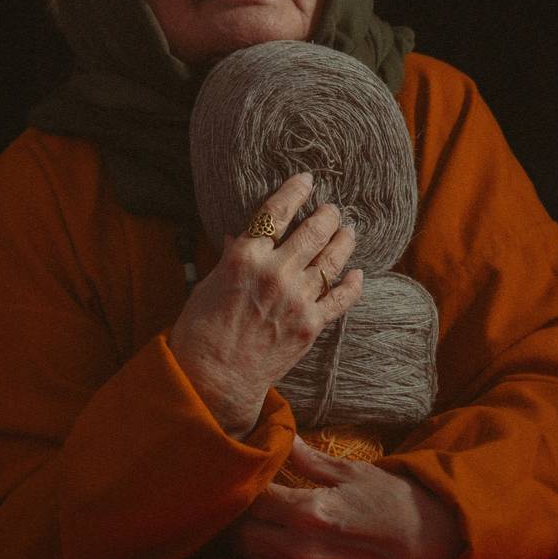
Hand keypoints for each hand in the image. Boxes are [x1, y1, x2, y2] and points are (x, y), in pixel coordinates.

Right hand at [168, 173, 362, 438]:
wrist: (214, 379)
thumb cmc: (201, 330)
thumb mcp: (209, 283)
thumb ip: (232, 257)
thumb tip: (241, 236)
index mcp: (245, 256)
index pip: (276, 212)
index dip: (295, 191)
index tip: (307, 179)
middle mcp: (275, 272)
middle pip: (313, 231)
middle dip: (327, 215)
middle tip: (333, 208)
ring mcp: (297, 299)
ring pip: (331, 259)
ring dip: (343, 241)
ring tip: (349, 230)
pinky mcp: (311, 325)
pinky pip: (341, 298)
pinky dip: (351, 284)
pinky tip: (357, 273)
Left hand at [230, 437, 462, 558]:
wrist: (431, 545)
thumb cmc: (394, 501)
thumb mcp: (352, 472)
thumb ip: (310, 459)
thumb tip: (284, 436)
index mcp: (310, 513)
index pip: (253, 499)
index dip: (241, 482)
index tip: (237, 465)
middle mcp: (302, 547)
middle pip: (242, 534)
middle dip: (233, 512)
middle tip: (233, 488)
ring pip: (252, 556)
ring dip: (242, 535)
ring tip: (244, 509)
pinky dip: (260, 551)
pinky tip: (264, 531)